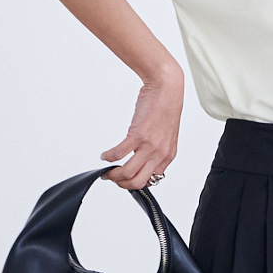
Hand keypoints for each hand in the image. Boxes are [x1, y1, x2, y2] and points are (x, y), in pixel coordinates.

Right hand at [99, 66, 184, 189]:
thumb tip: (139, 159)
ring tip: (107, 170)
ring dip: (113, 175)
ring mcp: (150, 146)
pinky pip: (118, 154)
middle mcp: (160, 154)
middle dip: (122, 184)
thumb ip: (156, 150)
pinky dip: (108, 157)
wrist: (167, 89)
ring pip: (127, 173)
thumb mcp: (166, 136)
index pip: (151, 180)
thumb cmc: (165, 108)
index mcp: (168, 155)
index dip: (134, 183)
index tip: (125, 178)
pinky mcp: (138, 135)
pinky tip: (105, 155)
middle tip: (113, 178)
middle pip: (138, 182)